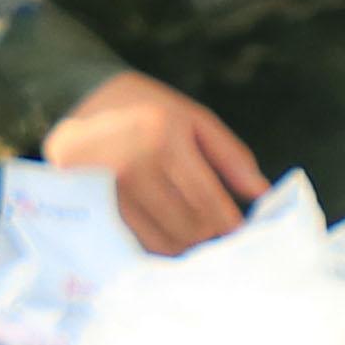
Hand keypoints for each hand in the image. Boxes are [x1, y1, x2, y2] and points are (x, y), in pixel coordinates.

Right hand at [44, 70, 269, 253]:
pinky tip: (165, 231)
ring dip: (184, 245)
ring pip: (161, 240)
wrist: (82, 100)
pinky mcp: (90, 204)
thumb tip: (261, 193)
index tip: (239, 233)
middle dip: (208, 236)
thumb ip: (231, 156)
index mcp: (164, 139)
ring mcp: (107, 188)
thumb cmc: (149, 110)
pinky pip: (136, 240)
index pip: (206, 199)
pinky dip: (157, 242)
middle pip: (186, 225)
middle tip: (217, 236)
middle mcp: (133, 165)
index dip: (228, 223)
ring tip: (193, 235)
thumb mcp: (194, 119)